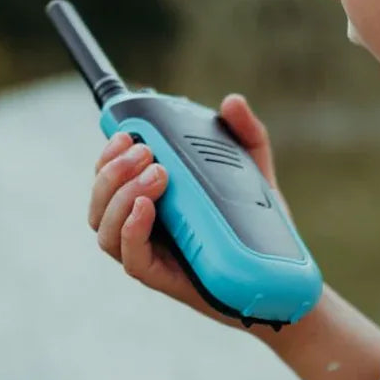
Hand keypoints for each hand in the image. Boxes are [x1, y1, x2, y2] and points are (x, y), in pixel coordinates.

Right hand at [86, 92, 287, 325]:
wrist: (280, 276)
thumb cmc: (259, 224)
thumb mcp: (254, 170)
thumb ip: (245, 133)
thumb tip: (232, 102)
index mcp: (152, 198)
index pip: (109, 176)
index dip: (107, 155)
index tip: (126, 133)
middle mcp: (143, 225)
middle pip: (100, 199)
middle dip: (113, 170)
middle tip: (147, 152)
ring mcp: (149, 253)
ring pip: (105, 227)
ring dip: (120, 195)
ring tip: (157, 174)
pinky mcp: (161, 278)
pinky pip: (129, 257)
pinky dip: (130, 229)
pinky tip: (146, 208)